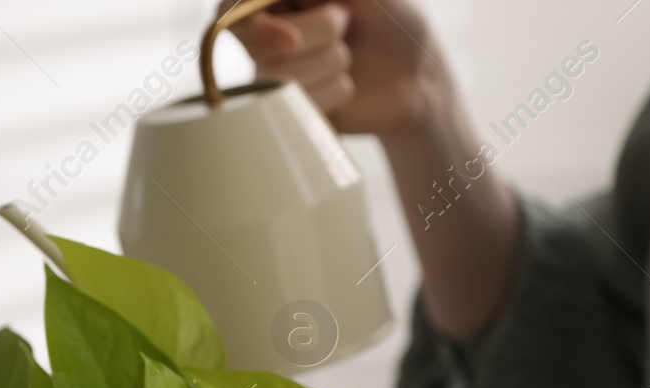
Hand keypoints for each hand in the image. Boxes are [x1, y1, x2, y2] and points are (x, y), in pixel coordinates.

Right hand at [227, 0, 446, 134]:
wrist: (419, 75)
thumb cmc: (393, 20)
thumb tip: (271, 1)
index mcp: (278, 4)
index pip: (230, 11)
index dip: (254, 26)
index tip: (290, 37)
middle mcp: (268, 40)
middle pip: (259, 44)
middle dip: (318, 31)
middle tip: (345, 23)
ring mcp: (277, 80)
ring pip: (282, 76)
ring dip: (333, 60)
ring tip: (348, 58)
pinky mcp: (292, 115)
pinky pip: (303, 104)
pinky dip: (338, 90)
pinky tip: (348, 86)